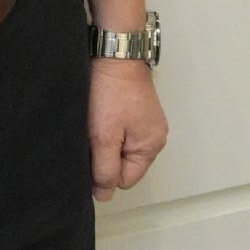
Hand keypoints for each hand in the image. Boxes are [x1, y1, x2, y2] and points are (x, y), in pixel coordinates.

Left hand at [91, 57, 168, 201]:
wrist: (114, 54)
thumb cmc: (111, 92)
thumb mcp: (104, 138)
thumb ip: (104, 170)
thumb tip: (105, 195)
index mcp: (151, 147)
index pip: (125, 180)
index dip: (105, 171)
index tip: (94, 151)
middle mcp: (155, 136)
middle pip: (124, 164)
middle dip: (106, 154)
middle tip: (95, 134)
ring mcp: (147, 122)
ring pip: (120, 147)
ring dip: (106, 140)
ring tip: (98, 121)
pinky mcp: (137, 110)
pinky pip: (121, 132)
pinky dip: (109, 127)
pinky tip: (101, 114)